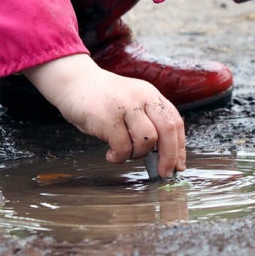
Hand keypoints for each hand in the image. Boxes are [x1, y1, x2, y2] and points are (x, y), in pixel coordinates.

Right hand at [23, 54, 185, 176]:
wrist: (75, 82)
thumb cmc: (103, 99)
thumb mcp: (131, 102)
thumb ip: (147, 121)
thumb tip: (162, 156)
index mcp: (151, 95)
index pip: (175, 121)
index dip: (179, 147)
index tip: (178, 166)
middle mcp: (142, 97)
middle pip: (168, 130)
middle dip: (169, 156)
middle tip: (163, 173)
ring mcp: (125, 106)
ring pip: (147, 140)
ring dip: (137, 155)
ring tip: (124, 153)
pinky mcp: (108, 117)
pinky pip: (123, 146)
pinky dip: (119, 157)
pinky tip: (110, 154)